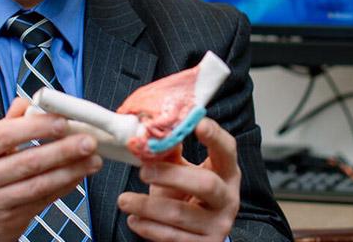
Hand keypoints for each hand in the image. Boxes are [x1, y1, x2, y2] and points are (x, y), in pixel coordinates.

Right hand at [0, 98, 103, 241]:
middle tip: (88, 140)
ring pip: (39, 184)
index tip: (63, 121)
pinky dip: (65, 186)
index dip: (37, 127)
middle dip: (63, 150)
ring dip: (71, 170)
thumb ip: (7, 123)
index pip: (5, 135)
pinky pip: (43, 200)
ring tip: (93, 159)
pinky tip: (80, 174)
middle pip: (27, 162)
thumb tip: (28, 102)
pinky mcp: (9, 219)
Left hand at [118, 117, 241, 241]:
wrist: (197, 235)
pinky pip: (172, 237)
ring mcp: (218, 225)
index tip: (197, 123)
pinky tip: (134, 219)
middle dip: (171, 176)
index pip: (227, 150)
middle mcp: (228, 199)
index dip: (215, 136)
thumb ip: (170, 154)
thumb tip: (149, 134)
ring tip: (124, 200)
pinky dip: (148, 228)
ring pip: (180, 214)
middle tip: (143, 171)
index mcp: (227, 173)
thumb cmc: (188, 196)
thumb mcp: (183, 173)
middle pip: (206, 184)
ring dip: (147, 206)